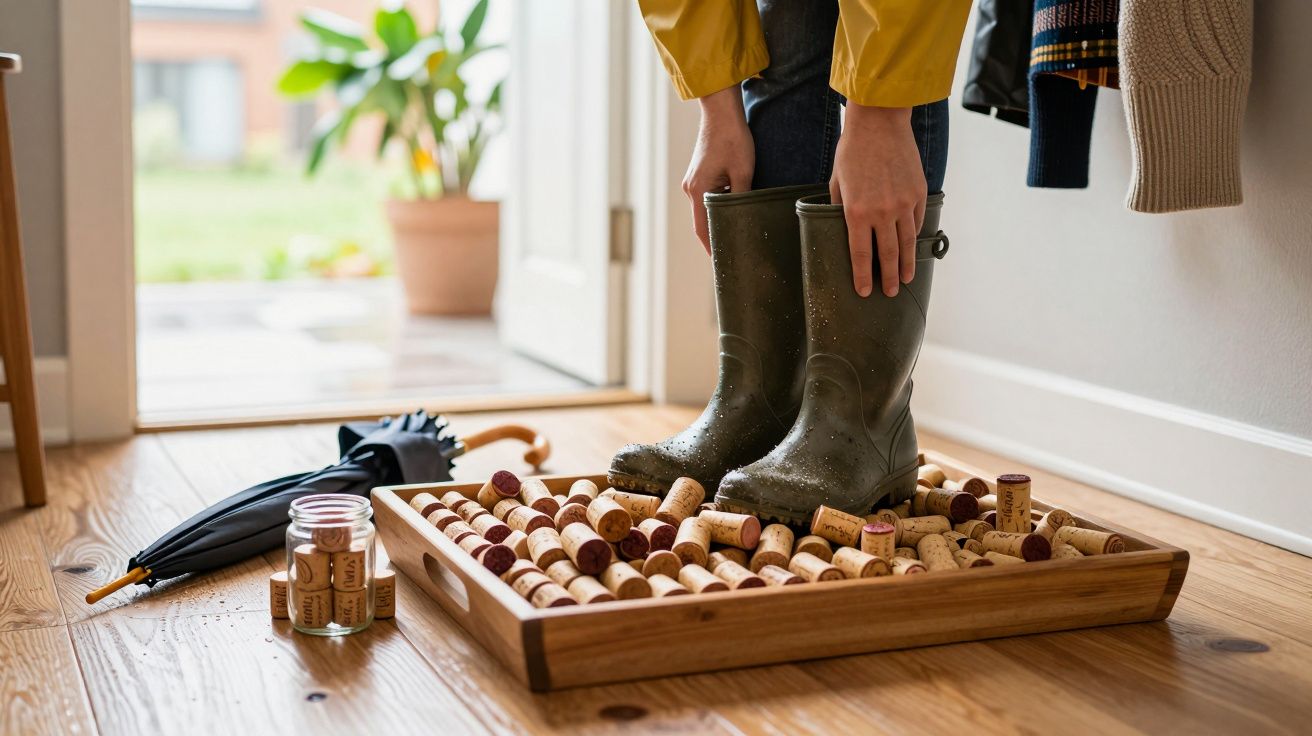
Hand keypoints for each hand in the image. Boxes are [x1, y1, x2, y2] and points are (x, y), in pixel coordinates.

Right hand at [682, 86, 753, 253]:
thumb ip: (741, 198)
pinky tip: (733, 209)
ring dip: (718, 220)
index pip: (702, 230)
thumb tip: (745, 218)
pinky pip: (707, 196)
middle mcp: (691, 189)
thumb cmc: (732, 139)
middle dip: (716, 236)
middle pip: (702, 221)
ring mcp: (693, 180)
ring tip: (736, 233)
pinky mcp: (698, 173)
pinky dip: (718, 206)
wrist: (720, 110)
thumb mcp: (743, 171)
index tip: (722, 263)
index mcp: (698, 191)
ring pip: (705, 209)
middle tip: (732, 251)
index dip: (711, 248)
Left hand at [829, 104, 926, 296]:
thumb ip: (840, 208)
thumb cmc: (852, 150)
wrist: (880, 122)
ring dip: (905, 264)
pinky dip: (913, 236)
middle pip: (887, 255)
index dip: (862, 276)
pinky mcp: (918, 193)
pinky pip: (916, 221)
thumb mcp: (838, 182)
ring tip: (904, 279)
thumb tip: (842, 228)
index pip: (860, 254)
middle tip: (889, 293)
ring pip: (906, 243)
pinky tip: (910, 247)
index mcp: (856, 212)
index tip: (865, 292)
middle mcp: (882, 212)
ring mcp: (904, 203)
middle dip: (887, 277)